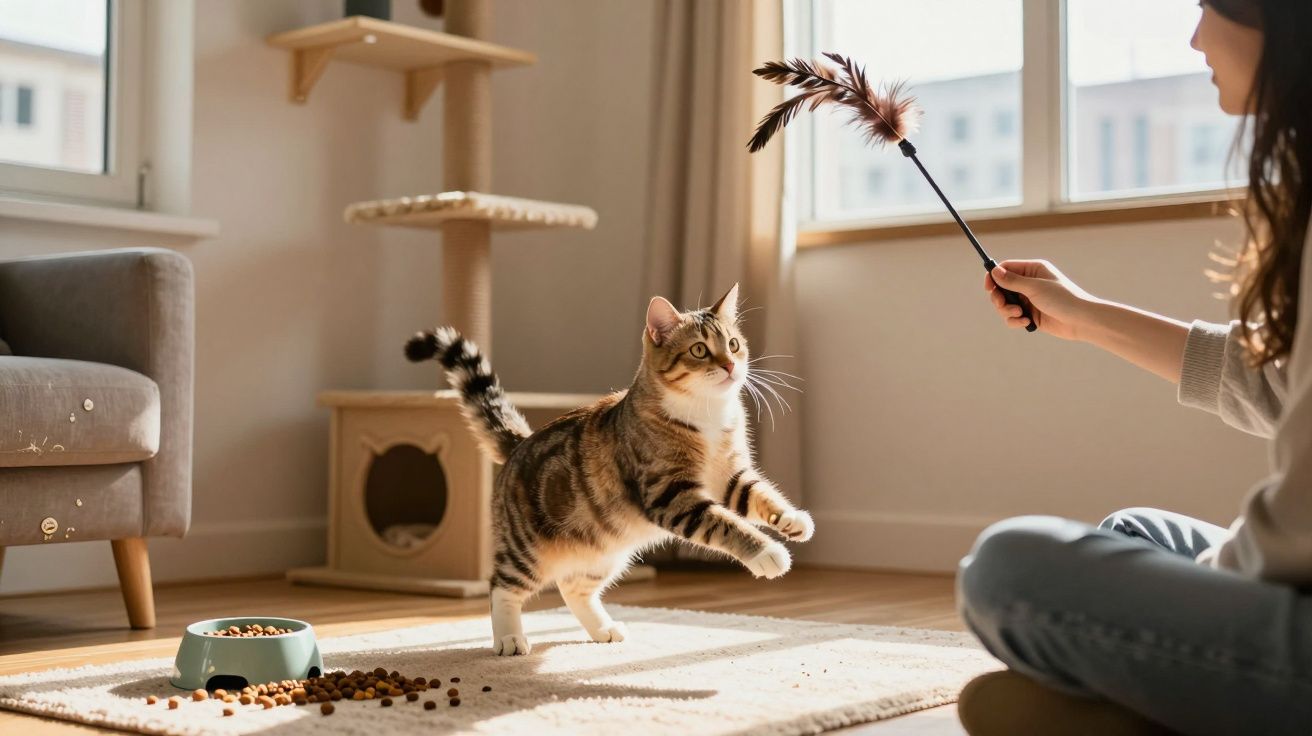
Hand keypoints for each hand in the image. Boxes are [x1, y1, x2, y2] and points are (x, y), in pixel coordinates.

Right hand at [984, 260, 1099, 340]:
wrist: (1081, 320)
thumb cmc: (1063, 298)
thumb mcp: (1035, 287)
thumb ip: (1012, 281)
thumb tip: (994, 271)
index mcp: (1033, 270)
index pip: (1006, 268)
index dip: (994, 276)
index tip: (989, 287)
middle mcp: (1030, 283)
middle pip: (1002, 288)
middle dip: (1000, 298)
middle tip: (1001, 304)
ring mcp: (1029, 299)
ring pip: (1005, 304)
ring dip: (1007, 311)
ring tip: (1019, 314)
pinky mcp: (1030, 314)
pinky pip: (1013, 317)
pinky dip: (1015, 320)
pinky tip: (1026, 322)